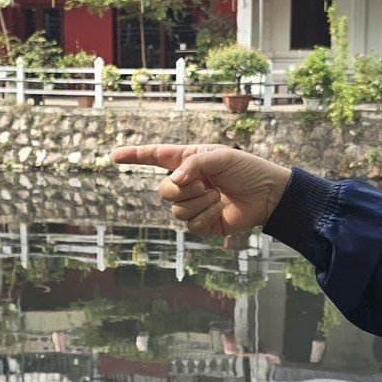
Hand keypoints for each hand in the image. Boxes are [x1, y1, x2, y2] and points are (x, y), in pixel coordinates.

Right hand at [111, 143, 291, 237]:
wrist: (268, 195)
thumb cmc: (247, 170)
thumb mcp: (221, 156)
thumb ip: (194, 164)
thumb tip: (175, 182)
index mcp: (188, 161)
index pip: (155, 157)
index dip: (134, 156)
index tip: (113, 156)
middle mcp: (187, 183)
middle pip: (164, 190)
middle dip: (183, 189)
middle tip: (207, 185)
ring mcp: (193, 204)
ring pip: (176, 209)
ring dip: (200, 203)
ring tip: (218, 196)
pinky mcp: (203, 224)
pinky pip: (191, 225)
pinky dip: (207, 216)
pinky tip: (221, 210)